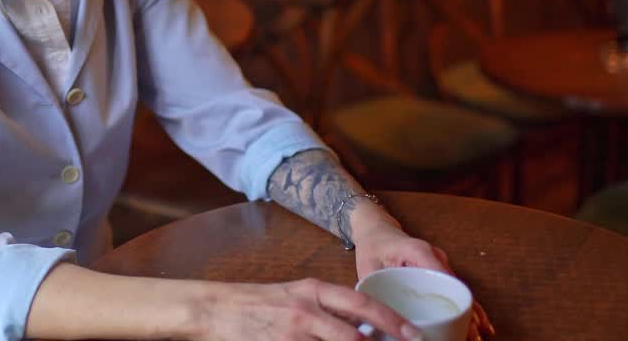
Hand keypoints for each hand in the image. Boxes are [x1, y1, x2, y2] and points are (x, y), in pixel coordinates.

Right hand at [196, 278, 423, 340]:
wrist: (215, 309)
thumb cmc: (257, 303)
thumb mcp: (296, 296)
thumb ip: (327, 309)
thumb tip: (361, 327)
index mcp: (314, 290)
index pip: (361, 303)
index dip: (389, 319)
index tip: (412, 332)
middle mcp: (306, 311)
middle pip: (352, 337)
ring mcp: (293, 334)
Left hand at [352, 214, 495, 339]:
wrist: (377, 230)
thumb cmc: (373, 246)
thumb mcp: (368, 267)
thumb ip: (375, 290)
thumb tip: (381, 317)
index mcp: (418, 251)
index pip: (441, 275)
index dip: (452, 298)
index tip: (458, 320)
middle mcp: (435, 256)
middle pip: (456, 287)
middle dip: (466, 313)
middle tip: (471, 337)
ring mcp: (441, 264)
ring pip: (460, 291)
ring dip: (470, 313)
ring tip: (477, 337)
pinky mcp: (441, 272)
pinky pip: (456, 291)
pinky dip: (467, 308)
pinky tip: (479, 326)